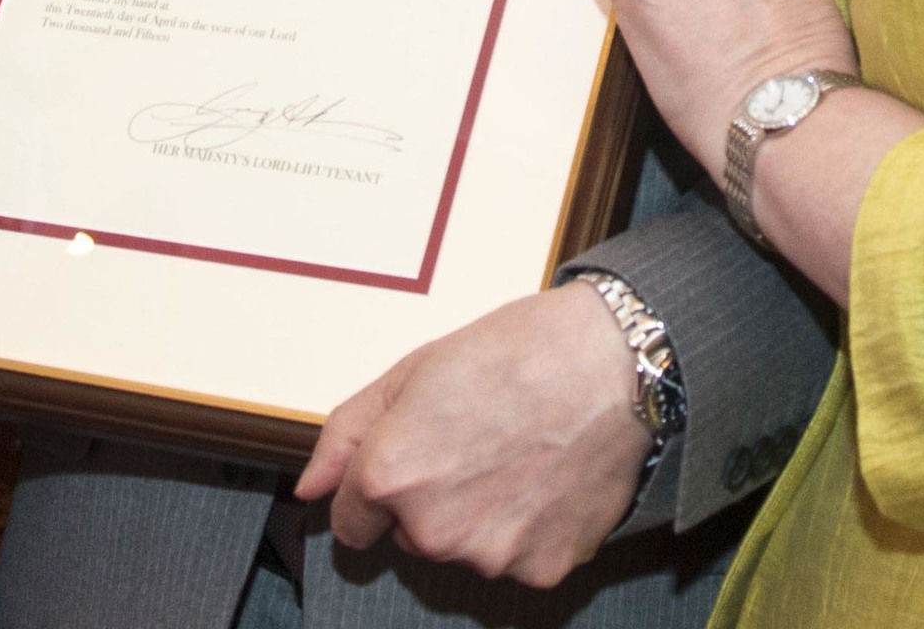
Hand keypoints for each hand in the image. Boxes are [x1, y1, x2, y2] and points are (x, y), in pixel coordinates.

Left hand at [293, 283, 648, 586]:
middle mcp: (434, 529)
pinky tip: (545, 480)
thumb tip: (309, 489)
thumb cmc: (516, 354)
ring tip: (515, 455)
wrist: (613, 364)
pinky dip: (528, 530)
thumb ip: (347, 435)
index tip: (410, 462)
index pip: (350, 524)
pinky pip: (516, 560)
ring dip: (479, 518)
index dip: (376, 489)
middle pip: (410, 537)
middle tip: (473, 442)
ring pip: (464, 550)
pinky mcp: (542, 569)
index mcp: (391, 476)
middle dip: (430, 500)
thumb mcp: (411, 372)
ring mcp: (491, 555)